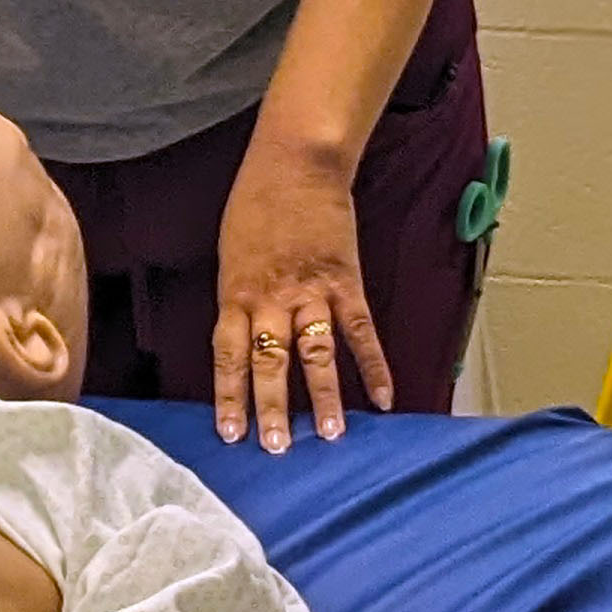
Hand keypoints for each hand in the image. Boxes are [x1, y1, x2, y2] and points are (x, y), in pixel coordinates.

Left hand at [214, 140, 390, 450]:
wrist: (295, 164)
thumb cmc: (254, 207)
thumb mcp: (230, 255)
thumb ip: (237, 302)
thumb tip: (240, 346)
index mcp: (236, 292)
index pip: (230, 354)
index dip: (229, 394)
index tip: (230, 432)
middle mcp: (272, 298)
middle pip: (271, 360)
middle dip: (273, 406)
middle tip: (277, 447)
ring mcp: (311, 291)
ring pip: (317, 352)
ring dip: (324, 396)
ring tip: (331, 435)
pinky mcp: (346, 282)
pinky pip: (361, 331)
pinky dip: (374, 366)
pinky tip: (382, 399)